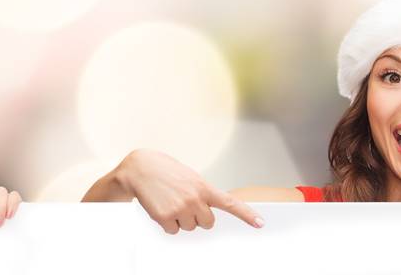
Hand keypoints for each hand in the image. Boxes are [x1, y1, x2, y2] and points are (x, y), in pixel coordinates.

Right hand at [118, 149, 262, 234]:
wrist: (140, 168)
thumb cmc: (166, 171)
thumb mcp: (190, 177)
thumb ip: (202, 194)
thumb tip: (205, 215)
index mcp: (204, 187)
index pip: (230, 203)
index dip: (246, 215)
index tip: (260, 223)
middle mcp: (195, 199)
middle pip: (207, 223)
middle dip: (197, 216)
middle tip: (184, 201)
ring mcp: (180, 209)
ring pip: (189, 228)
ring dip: (180, 219)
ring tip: (170, 201)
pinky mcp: (164, 218)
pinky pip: (173, 231)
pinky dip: (167, 223)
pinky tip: (161, 207)